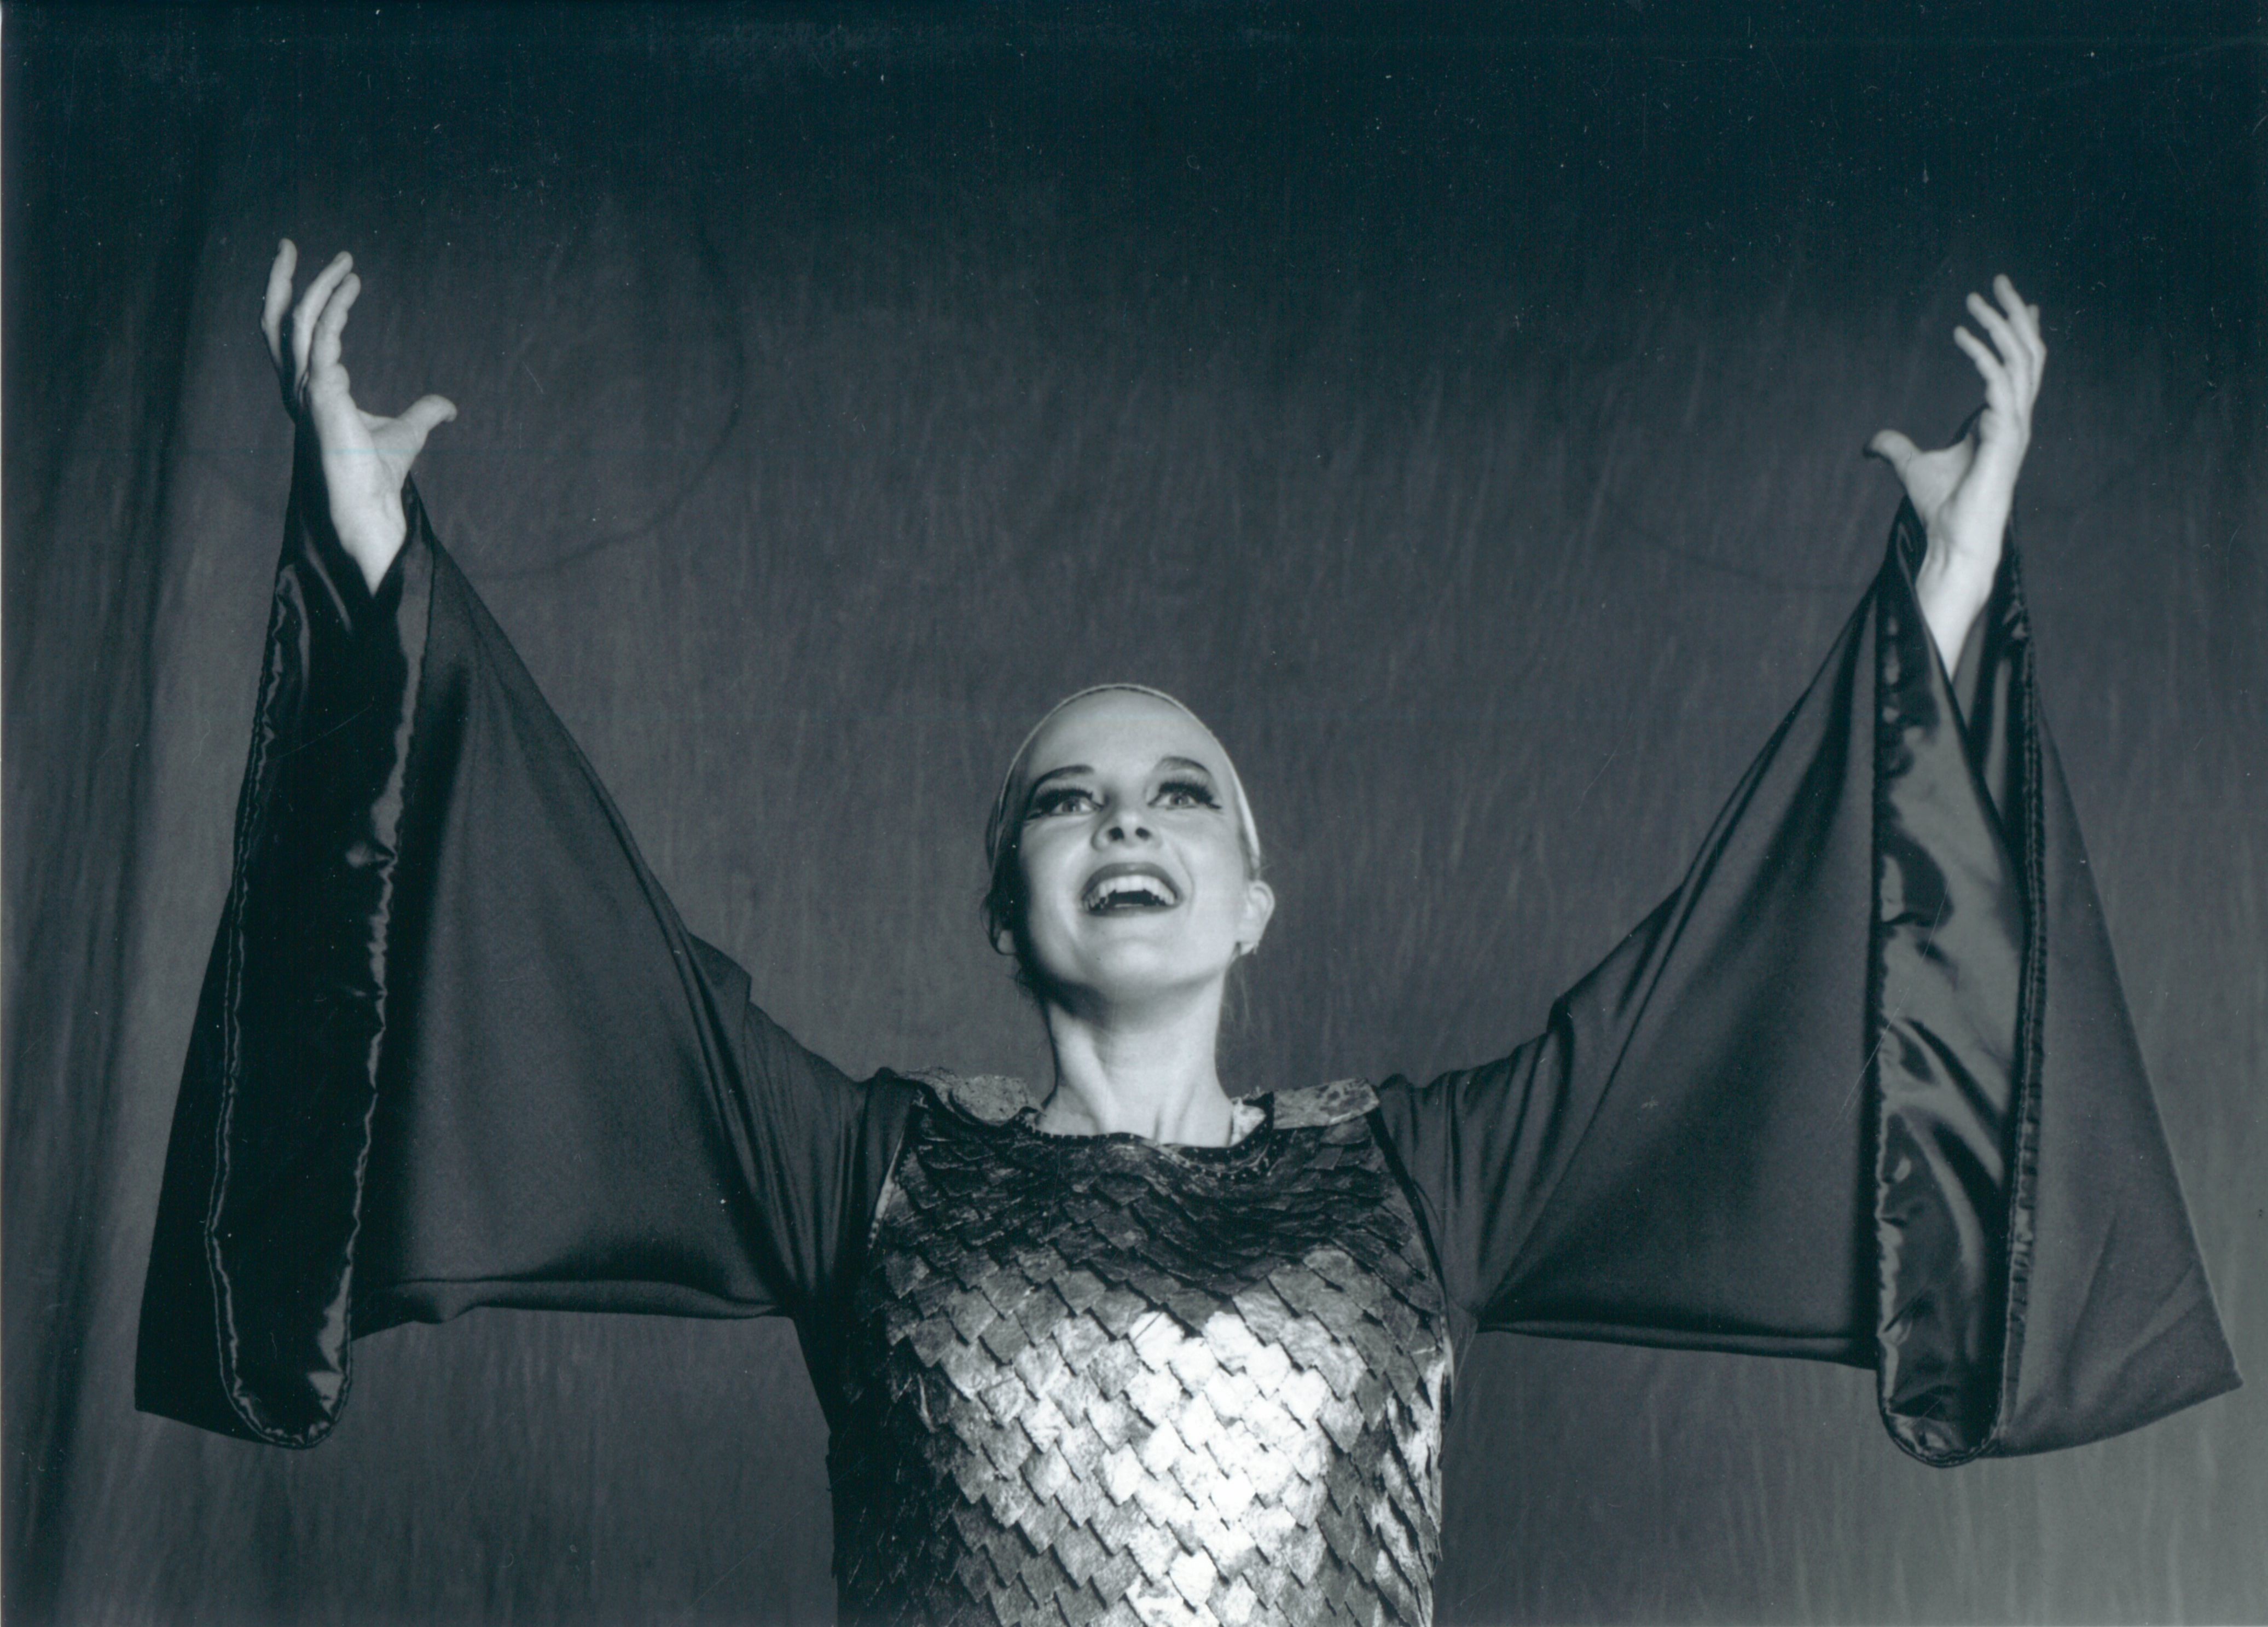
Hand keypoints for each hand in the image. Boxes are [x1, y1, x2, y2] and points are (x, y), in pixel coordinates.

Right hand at [262, 240, 456, 592]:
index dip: (306, 300)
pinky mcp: (319, 394)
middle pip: (276, 323)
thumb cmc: (379, 473)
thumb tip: (448, 406)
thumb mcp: (408, 432)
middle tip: (290, 244)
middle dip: (282, 280)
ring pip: (296, 322)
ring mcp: (303, 390)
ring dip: (317, 286)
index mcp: (309, 390)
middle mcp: (298, 386)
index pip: (292, 336)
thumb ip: (424, 414)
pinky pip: (321, 338)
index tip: (337, 274)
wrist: (371, 503)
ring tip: (343, 262)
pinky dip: (335, 309)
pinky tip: (353, 288)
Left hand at [1867, 274, 2046, 672]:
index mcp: (2003, 418)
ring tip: (1975, 299)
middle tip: (1998, 281)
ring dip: (2000, 325)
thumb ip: (1895, 449)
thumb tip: (1870, 443)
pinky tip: (1961, 336)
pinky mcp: (2006, 434)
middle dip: (2014, 313)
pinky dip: (1982, 356)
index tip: (2012, 300)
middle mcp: (2016, 416)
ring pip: (2022, 360)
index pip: (2020, 364)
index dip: (2018, 331)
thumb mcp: (1911, 468)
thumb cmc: (1942, 507)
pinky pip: (1999, 383)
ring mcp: (2016, 424)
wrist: (1954, 537)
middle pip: (2028, 352)